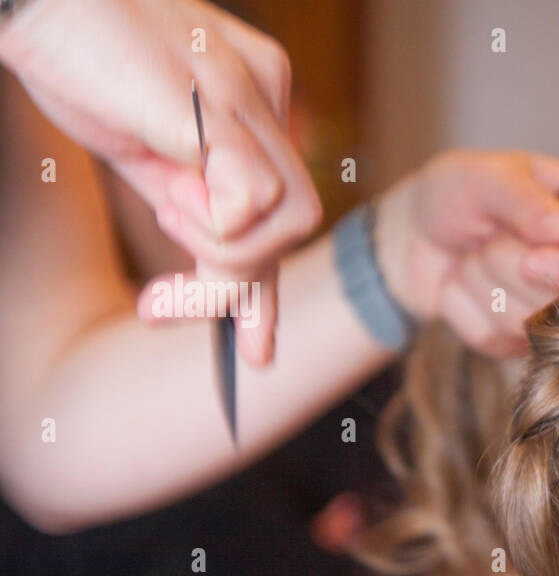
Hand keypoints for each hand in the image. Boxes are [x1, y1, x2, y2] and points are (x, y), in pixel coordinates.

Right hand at [0, 0, 321, 362]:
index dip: (266, 288)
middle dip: (242, 283)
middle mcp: (263, 94)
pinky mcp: (214, 110)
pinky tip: (162, 201)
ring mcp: (245, 98)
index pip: (283, 208)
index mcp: (253, 98)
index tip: (254, 352)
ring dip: (221, 250)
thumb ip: (191, 199)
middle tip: (162, 302)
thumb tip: (230, 276)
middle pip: (297, 222)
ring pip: (287, 221)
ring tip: (159, 214)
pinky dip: (208, 226)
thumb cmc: (76, 56)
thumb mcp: (146, 144)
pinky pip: (250, 204)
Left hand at [373, 150, 558, 357]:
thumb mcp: (487, 177)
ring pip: (524, 321)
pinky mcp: (515, 342)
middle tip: (487, 235)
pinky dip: (462, 308)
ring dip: (480, 283)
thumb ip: (528, 200)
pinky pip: (492, 338)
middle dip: (505, 263)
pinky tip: (460, 283)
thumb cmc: (458, 194)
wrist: (413, 232)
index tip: (532, 257)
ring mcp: (548, 312)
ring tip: (472, 254)